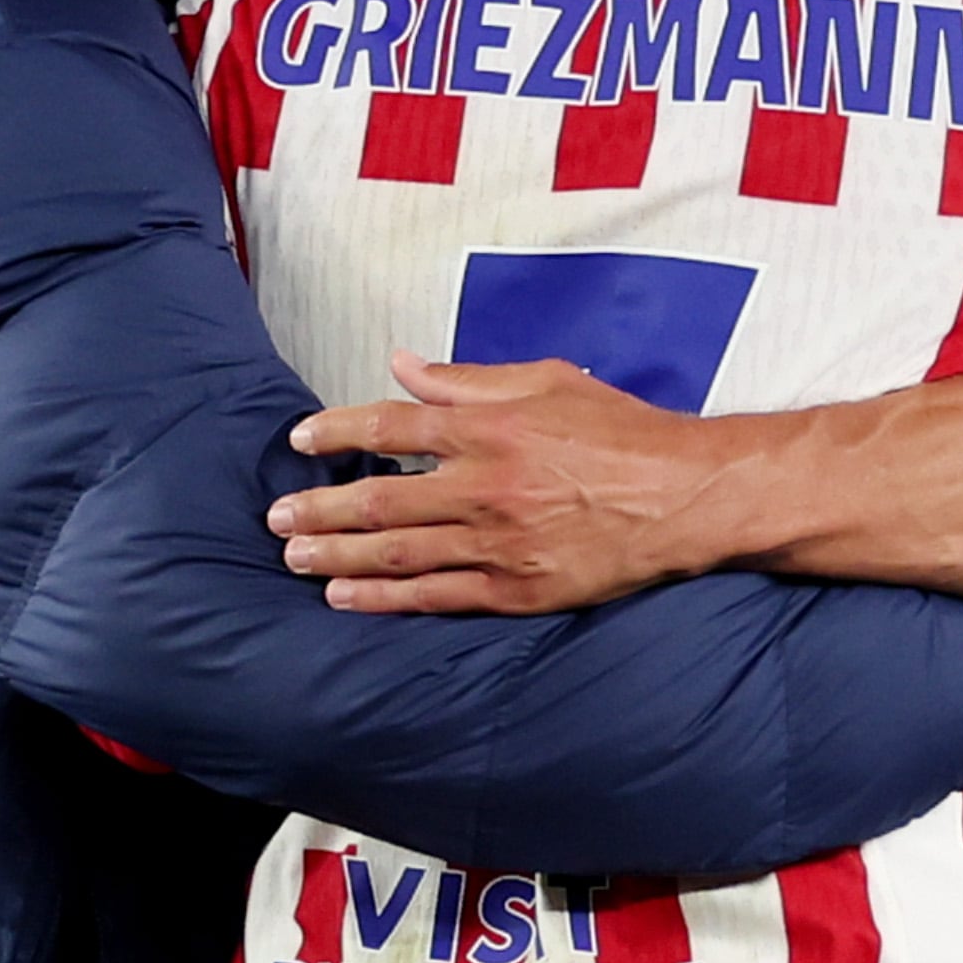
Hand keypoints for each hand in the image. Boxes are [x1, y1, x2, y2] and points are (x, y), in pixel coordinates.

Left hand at [271, 353, 736, 611]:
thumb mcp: (547, 381)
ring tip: (292, 556)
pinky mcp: (517, 590)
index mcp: (491, 426)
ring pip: (397, 552)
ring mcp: (499, 543)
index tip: (298, 440)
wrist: (688, 497)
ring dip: (336, 554)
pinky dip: (383, 597)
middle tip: (275, 516)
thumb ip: (468, 378)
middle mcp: (486, 485)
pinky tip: (344, 595)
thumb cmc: (622, 430)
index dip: (337, 432)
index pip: (392, 425)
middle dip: (319, 507)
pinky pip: (434, 596)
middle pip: (381, 497)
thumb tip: (402, 365)